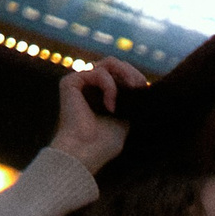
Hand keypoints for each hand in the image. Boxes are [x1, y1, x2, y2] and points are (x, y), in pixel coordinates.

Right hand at [50, 59, 148, 176]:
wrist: (85, 152)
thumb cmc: (104, 143)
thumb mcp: (125, 117)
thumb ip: (129, 99)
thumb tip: (144, 82)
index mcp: (100, 94)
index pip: (121, 73)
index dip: (135, 77)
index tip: (145, 89)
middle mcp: (89, 86)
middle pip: (115, 64)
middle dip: (131, 73)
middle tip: (139, 87)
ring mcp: (79, 83)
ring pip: (108, 63)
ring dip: (124, 76)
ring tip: (127, 95)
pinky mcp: (70, 83)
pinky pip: (98, 72)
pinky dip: (109, 86)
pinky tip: (110, 106)